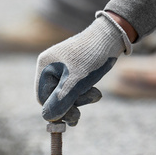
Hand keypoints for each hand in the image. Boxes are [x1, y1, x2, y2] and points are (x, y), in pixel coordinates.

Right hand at [35, 11, 131, 125]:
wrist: (112, 36)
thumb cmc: (92, 57)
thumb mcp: (76, 82)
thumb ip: (61, 101)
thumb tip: (48, 117)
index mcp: (45, 66)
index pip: (42, 97)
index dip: (55, 110)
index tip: (70, 119)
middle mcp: (50, 66)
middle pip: (54, 96)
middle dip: (70, 105)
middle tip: (80, 114)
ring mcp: (62, 67)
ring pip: (66, 93)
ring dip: (80, 99)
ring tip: (96, 95)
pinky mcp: (74, 69)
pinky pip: (74, 87)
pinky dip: (84, 92)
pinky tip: (95, 90)